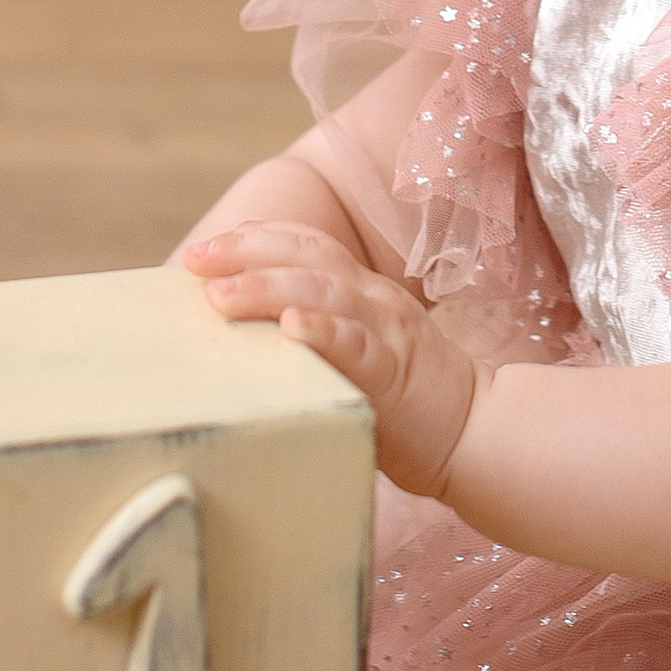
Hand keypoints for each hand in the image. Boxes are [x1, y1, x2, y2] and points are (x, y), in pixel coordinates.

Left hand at [183, 221, 480, 497]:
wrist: (474, 432)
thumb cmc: (404, 401)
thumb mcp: (358, 352)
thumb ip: (317, 336)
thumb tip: (247, 340)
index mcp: (363, 290)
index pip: (306, 244)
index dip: (254, 238)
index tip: (206, 249)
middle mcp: (373, 298)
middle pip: (306, 255)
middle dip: (245, 252)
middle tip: (195, 260)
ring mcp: (386, 330)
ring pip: (324, 292)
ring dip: (266, 288)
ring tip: (219, 295)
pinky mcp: (396, 371)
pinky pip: (357, 345)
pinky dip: (323, 331)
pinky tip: (290, 329)